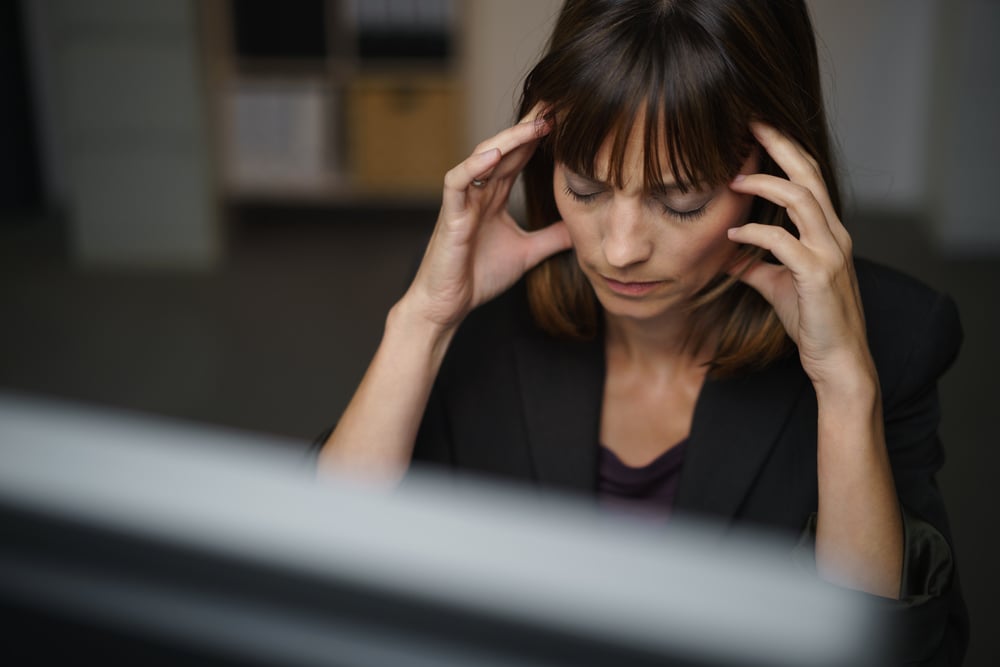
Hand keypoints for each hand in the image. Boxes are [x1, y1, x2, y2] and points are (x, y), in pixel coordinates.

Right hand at [403, 105, 571, 332]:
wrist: (448, 305)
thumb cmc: (478, 277)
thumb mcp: (527, 252)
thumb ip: (551, 237)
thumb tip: (581, 227)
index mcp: (494, 196)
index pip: (519, 157)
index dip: (540, 137)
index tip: (568, 118)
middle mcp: (478, 191)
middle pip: (505, 148)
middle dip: (529, 127)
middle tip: (557, 106)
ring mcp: (463, 200)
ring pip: (483, 157)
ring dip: (509, 139)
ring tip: (535, 123)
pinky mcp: (450, 215)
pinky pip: (457, 182)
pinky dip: (473, 165)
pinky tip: (494, 154)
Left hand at [727, 123, 874, 390]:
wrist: (838, 360)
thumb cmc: (812, 322)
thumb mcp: (778, 286)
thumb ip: (755, 265)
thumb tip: (727, 253)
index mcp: (828, 232)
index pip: (810, 178)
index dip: (786, 151)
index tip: (758, 131)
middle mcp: (834, 235)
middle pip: (810, 174)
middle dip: (780, 146)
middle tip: (750, 125)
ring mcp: (830, 252)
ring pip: (802, 199)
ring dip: (765, 184)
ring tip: (733, 181)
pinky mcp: (818, 275)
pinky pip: (785, 241)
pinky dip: (756, 233)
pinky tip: (733, 234)